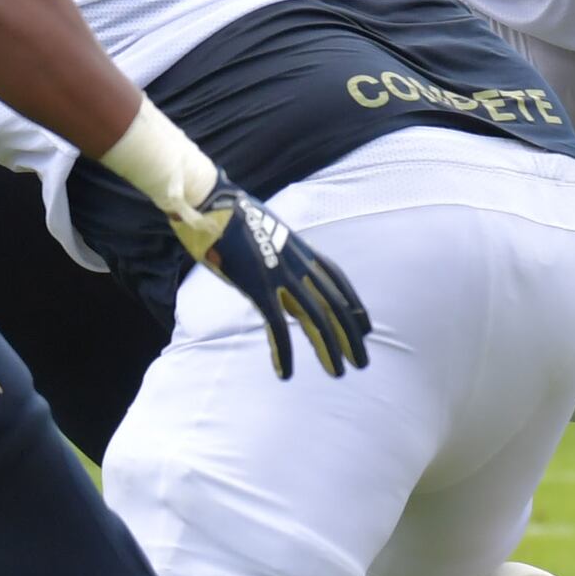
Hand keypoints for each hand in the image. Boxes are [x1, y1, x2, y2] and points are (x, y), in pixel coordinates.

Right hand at [165, 179, 371, 379]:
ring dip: (329, 347)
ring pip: (316, 317)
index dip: (354, 306)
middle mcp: (298, 262)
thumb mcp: (263, 233)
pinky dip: (284, 351)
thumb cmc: (229, 217)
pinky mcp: (258, 286)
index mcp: (300, 249)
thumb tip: (275, 269)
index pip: (338, 281)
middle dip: (351, 335)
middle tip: (362, 362)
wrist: (208, 202)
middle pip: (334, 304)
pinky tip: (286, 372)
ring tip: (338, 372)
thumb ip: (275, 254)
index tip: (366, 328)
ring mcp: (280, 273)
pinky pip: (277, 325)